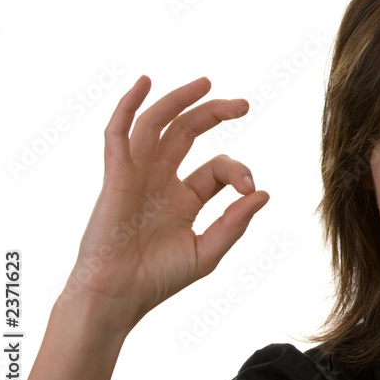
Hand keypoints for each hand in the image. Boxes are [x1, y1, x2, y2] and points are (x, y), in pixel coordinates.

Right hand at [63, 75, 269, 333]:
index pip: (217, 168)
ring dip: (179, 100)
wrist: (117, 297)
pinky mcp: (116, 177)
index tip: (250, 187)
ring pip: (156, 124)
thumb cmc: (157, 280)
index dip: (238, 171)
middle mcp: (161, 180)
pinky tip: (144, 83)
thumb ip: (234, 223)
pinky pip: (118, 134)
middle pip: (187, 132)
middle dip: (215, 113)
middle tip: (244, 104)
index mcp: (184, 198)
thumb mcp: (207, 252)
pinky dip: (128, 106)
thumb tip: (263, 193)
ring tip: (207, 82)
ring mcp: (137, 175)